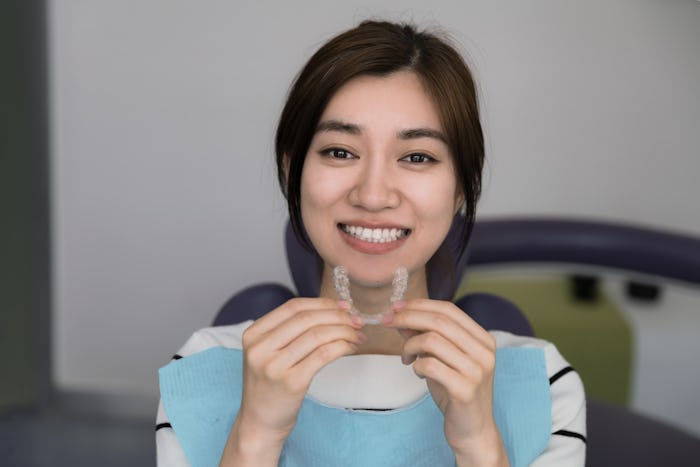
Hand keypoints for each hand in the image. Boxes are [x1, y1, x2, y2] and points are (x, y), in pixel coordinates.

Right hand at [220, 298, 363, 465]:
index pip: (293, 307)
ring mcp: (274, 365)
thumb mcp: (267, 352)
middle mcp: (260, 347)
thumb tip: (332, 310)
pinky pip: (323, 355)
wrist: (259, 423)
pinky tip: (350, 348)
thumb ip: (289, 331)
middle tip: (357, 321)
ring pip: (318, 335)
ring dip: (344, 332)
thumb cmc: (270, 385)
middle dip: (338, 317)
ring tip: (357, 336)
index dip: (322, 303)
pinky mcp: (291, 382)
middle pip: (307, 319)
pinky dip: (342, 347)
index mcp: (253, 334)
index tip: (344, 306)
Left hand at [383, 299, 507, 465]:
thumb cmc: (455, 391)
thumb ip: (425, 336)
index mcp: (483, 339)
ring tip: (406, 357)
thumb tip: (400, 314)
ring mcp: (477, 370)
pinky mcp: (465, 389)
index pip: (448, 309)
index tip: (395, 307)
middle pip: (439, 321)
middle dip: (407, 318)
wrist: (473, 430)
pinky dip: (416, 365)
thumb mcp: (441, 358)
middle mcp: (484, 352)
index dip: (419, 305)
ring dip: (409, 345)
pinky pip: (430, 365)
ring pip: (432, 340)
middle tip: (388, 323)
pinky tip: (417, 372)